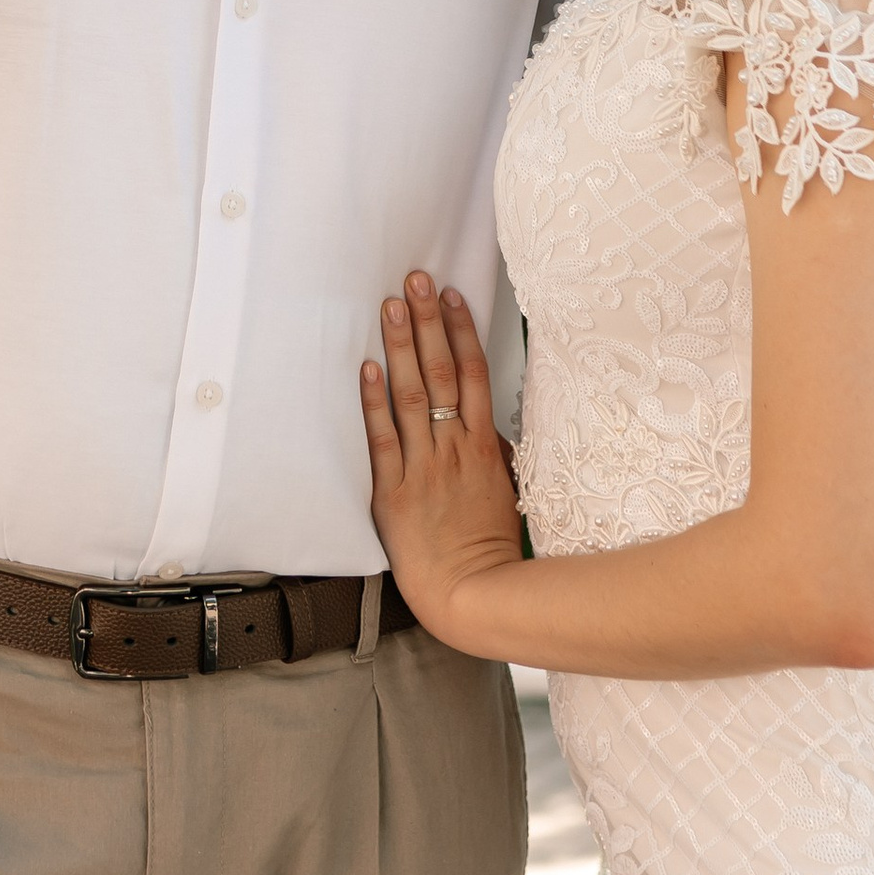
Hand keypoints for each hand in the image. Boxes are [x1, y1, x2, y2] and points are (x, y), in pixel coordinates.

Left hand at [360, 270, 522, 643]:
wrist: (474, 596)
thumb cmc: (493, 548)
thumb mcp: (506, 492)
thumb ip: (495, 454)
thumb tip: (486, 425)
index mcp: (485, 447)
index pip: (474, 375)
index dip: (462, 331)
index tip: (452, 296)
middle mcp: (455, 449)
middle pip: (443, 372)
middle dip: (429, 322)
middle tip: (417, 278)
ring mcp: (423, 468)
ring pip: (412, 395)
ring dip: (400, 347)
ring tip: (390, 305)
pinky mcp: (393, 493)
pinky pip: (382, 439)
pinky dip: (374, 402)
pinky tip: (367, 368)